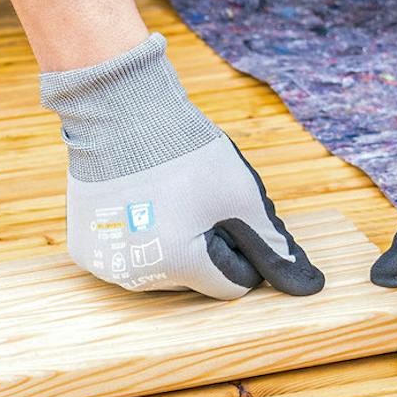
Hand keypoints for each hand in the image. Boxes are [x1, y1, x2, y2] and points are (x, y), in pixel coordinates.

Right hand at [67, 131, 322, 298]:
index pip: (233, 284)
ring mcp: (106, 265)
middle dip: (206, 246)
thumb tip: (312, 286)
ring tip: (166, 198)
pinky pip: (127, 257)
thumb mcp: (241, 196)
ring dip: (173, 243)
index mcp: (179, 264)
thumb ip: (274, 247)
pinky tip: (139, 203)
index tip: (230, 213)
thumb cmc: (187, 152)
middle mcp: (137, 276)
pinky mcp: (84, 251)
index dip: (242, 248)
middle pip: (195, 278)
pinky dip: (139, 238)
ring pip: (161, 270)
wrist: (121, 110)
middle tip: (196, 199)